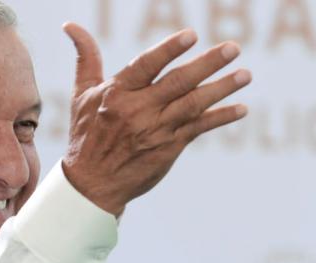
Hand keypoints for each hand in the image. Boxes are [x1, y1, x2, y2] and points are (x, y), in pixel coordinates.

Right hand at [61, 23, 250, 215]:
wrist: (91, 184)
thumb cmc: (86, 135)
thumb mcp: (81, 95)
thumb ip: (86, 58)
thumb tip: (70, 26)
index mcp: (116, 94)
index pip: (146, 66)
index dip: (169, 50)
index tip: (192, 36)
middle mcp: (138, 111)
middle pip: (178, 82)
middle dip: (208, 64)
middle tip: (233, 48)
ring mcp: (156, 130)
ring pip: (194, 104)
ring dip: (222, 88)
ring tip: (245, 74)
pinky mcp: (169, 147)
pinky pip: (199, 129)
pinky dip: (221, 118)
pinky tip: (241, 108)